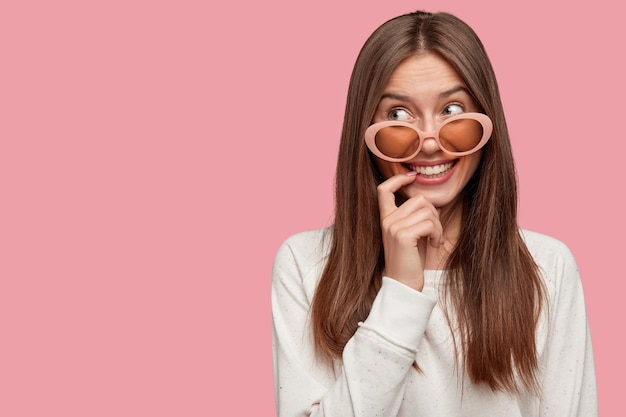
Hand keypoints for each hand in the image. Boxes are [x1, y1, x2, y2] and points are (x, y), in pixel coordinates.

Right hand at [377, 172, 443, 290]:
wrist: (403, 285)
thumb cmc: (411, 261)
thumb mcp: (411, 235)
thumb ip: (414, 217)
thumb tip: (429, 202)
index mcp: (385, 219)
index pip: (384, 189)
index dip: (398, 179)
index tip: (412, 177)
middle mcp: (387, 220)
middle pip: (419, 199)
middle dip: (434, 214)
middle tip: (435, 232)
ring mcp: (393, 227)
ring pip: (427, 211)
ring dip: (438, 226)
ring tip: (435, 240)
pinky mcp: (403, 235)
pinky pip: (429, 223)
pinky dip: (437, 233)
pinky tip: (435, 245)